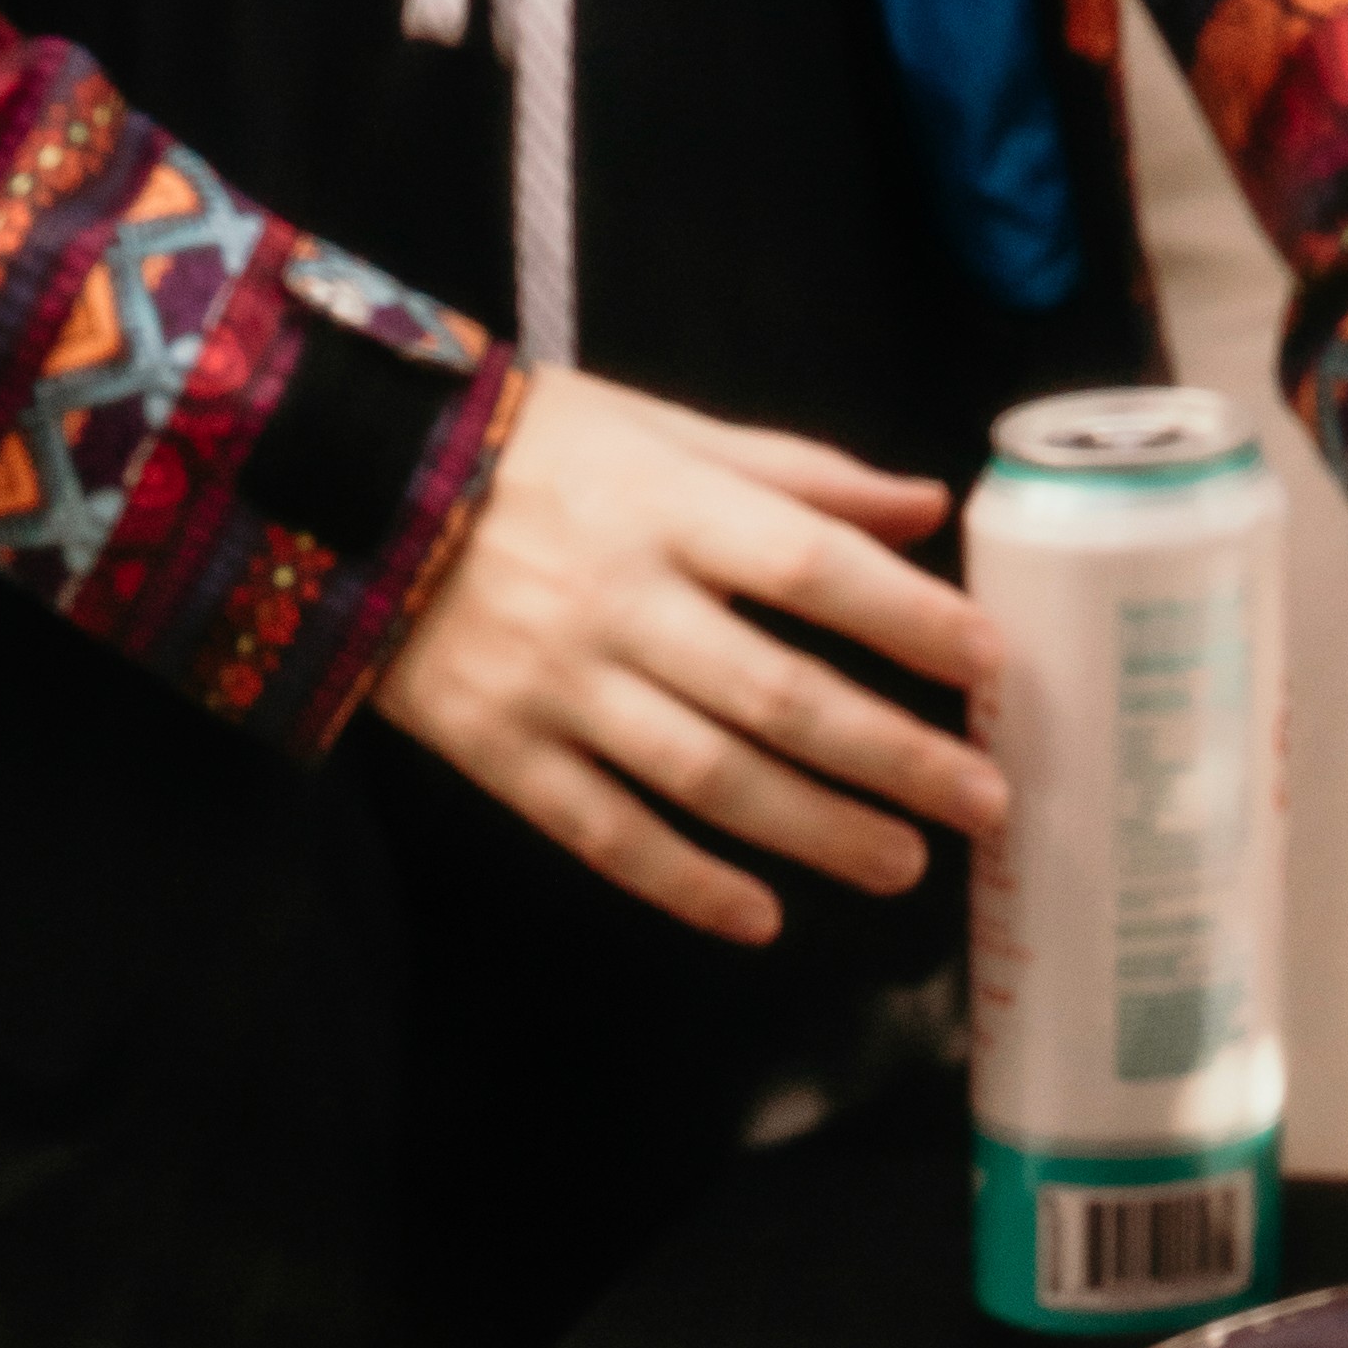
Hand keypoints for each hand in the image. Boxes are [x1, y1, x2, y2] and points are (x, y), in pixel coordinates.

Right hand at [374, 370, 998, 948]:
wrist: (358, 495)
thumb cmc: (535, 455)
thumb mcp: (663, 429)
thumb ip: (796, 475)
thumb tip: (924, 510)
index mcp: (669, 508)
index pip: (814, 569)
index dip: (906, 621)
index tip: (989, 665)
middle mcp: (622, 604)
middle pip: (781, 695)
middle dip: (894, 756)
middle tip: (983, 801)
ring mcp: (561, 690)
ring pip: (709, 780)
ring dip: (816, 830)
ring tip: (903, 867)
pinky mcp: (506, 756)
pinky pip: (608, 835)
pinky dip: (686, 883)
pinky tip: (762, 918)